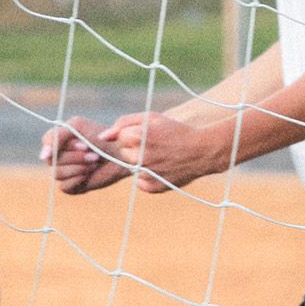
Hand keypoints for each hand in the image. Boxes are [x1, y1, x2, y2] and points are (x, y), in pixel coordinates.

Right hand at [42, 115, 126, 194]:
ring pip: (57, 173)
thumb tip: (43, 156)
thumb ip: (58, 135)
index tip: (84, 144)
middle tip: (94, 154)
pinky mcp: (72, 186)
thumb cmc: (102, 137)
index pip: (47, 143)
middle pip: (51, 160)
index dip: (62, 145)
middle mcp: (58, 156)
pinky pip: (64, 186)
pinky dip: (78, 179)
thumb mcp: (78, 127)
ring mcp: (64, 172)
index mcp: (59, 140)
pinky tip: (90, 173)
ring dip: (78, 167)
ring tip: (95, 162)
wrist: (122, 155)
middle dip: (75, 157)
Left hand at [100, 110, 235, 192]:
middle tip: (154, 146)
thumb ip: (123, 123)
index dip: (132, 134)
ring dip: (141, 163)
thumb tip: (102, 136)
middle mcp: (140, 156)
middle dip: (134, 149)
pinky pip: (140, 182)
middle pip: (124, 153)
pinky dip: (148, 177)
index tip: (147, 134)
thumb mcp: (151, 118)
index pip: (119, 137)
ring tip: (160, 156)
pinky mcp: (153, 187)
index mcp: (137, 136)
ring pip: (132, 168)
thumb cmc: (175, 131)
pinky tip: (162, 168)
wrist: (201, 151)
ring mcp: (146, 174)